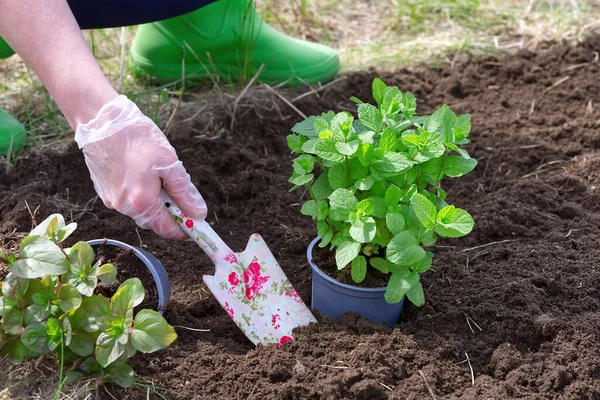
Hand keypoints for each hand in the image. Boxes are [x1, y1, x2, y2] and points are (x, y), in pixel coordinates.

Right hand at [74, 95, 206, 239]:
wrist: (100, 120)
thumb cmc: (138, 138)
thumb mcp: (170, 163)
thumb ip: (184, 192)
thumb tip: (198, 213)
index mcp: (141, 203)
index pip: (167, 229)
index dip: (185, 229)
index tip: (197, 224)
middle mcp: (123, 207)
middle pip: (154, 220)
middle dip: (170, 212)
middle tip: (181, 196)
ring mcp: (111, 199)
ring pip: (140, 209)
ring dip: (154, 201)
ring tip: (159, 176)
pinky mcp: (103, 190)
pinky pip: (127, 199)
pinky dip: (139, 193)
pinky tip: (142, 172)